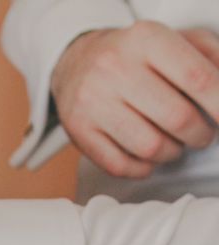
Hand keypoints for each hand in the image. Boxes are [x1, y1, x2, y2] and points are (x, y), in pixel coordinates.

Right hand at [51, 22, 218, 177]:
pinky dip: (142, 168)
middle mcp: (114, 69)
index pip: (197, 78)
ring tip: (172, 144)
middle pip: (177, 118)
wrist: (75, 64)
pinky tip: (146, 156)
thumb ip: (209, 59)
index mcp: (145, 40)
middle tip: (200, 134)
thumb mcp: (173, 41)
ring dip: (171, 153)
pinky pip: (119, 165)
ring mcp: (92, 102)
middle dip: (200, 135)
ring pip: (150, 147)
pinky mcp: (78, 129)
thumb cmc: (132, 57)